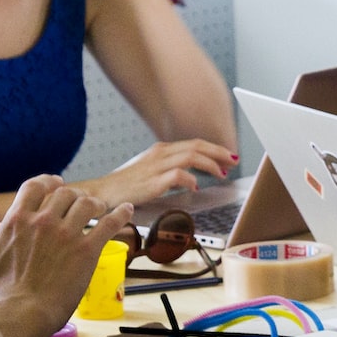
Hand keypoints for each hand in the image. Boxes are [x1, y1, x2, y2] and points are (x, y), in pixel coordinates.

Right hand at [0, 176, 124, 336]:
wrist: (21, 314)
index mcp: (17, 219)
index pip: (36, 186)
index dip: (48, 182)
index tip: (56, 183)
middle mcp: (43, 221)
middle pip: (65, 193)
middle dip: (74, 194)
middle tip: (81, 202)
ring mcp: (66, 234)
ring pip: (86, 204)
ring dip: (95, 203)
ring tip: (101, 208)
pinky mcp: (87, 251)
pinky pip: (109, 224)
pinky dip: (120, 214)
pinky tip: (128, 210)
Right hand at [79, 139, 236, 205]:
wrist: (102, 192)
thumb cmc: (125, 186)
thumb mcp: (149, 171)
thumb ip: (169, 169)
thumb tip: (191, 176)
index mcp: (160, 150)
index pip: (193, 144)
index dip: (214, 148)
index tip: (228, 156)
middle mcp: (159, 154)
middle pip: (196, 146)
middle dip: (218, 152)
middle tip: (233, 161)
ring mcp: (155, 167)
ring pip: (190, 157)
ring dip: (210, 164)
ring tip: (221, 174)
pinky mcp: (151, 182)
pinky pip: (177, 175)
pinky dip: (189, 180)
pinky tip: (195, 187)